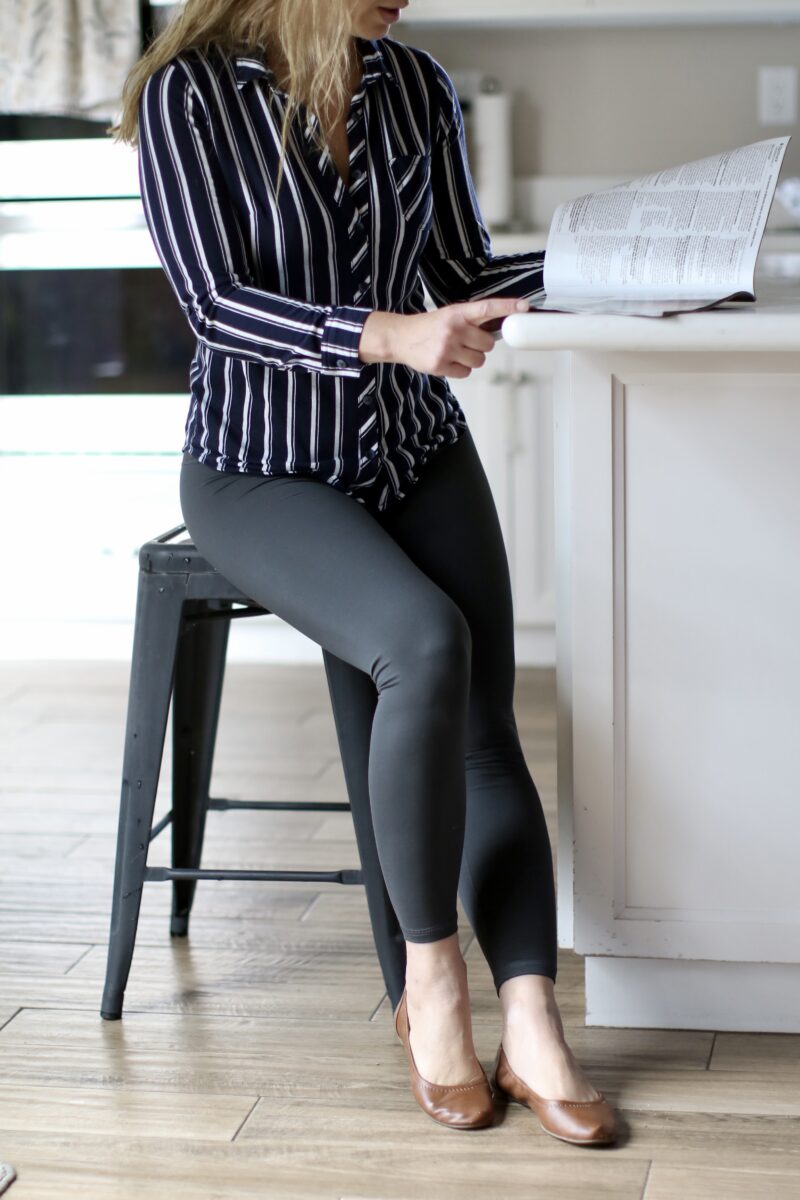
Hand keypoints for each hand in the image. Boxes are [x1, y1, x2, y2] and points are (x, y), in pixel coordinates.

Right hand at [358, 296, 530, 377]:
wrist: (400, 338)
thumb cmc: (429, 327)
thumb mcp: (449, 315)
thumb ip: (472, 320)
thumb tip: (501, 327)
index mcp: (457, 313)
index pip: (487, 308)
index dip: (507, 307)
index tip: (524, 307)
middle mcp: (453, 329)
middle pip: (488, 344)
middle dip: (481, 345)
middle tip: (467, 342)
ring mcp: (447, 348)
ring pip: (479, 360)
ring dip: (472, 358)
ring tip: (456, 352)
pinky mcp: (440, 365)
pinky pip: (466, 372)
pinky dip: (460, 369)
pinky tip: (448, 361)